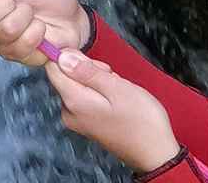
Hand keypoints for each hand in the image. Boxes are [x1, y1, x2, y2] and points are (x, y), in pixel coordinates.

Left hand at [47, 49, 181, 172]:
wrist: (154, 152)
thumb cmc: (140, 120)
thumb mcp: (117, 87)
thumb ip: (87, 71)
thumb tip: (62, 56)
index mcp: (74, 101)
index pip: (53, 68)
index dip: (72, 56)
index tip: (93, 62)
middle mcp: (69, 112)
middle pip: (66, 76)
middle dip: (88, 69)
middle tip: (112, 78)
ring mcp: (77, 120)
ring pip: (78, 85)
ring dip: (96, 80)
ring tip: (117, 90)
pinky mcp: (86, 123)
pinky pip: (85, 97)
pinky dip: (99, 92)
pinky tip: (116, 99)